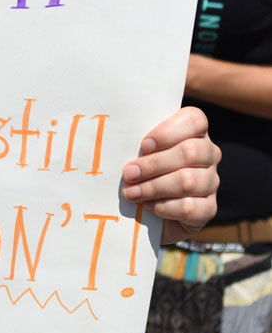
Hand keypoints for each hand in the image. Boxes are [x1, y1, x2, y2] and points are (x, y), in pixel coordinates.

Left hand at [121, 106, 219, 242]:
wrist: (151, 213)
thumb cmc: (142, 172)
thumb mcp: (140, 152)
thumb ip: (138, 142)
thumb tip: (122, 139)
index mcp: (195, 132)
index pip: (194, 120)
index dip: (168, 132)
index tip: (144, 145)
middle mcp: (209, 154)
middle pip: (189, 152)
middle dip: (154, 164)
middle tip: (129, 173)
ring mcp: (211, 181)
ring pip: (188, 181)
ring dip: (154, 187)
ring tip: (131, 192)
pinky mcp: (209, 208)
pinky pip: (189, 207)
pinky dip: (164, 207)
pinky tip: (148, 206)